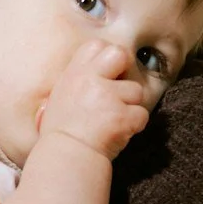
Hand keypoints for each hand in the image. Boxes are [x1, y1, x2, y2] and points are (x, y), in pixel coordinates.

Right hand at [36, 40, 149, 161]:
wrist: (66, 158)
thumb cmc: (61, 132)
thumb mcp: (60, 97)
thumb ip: (78, 80)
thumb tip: (96, 71)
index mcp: (74, 73)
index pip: (97, 45)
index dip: (106, 58)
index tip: (106, 74)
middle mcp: (91, 80)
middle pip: (121, 54)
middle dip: (125, 70)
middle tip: (119, 90)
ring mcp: (108, 97)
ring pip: (136, 90)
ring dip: (130, 106)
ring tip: (113, 120)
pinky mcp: (122, 116)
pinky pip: (142, 115)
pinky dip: (135, 125)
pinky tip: (120, 132)